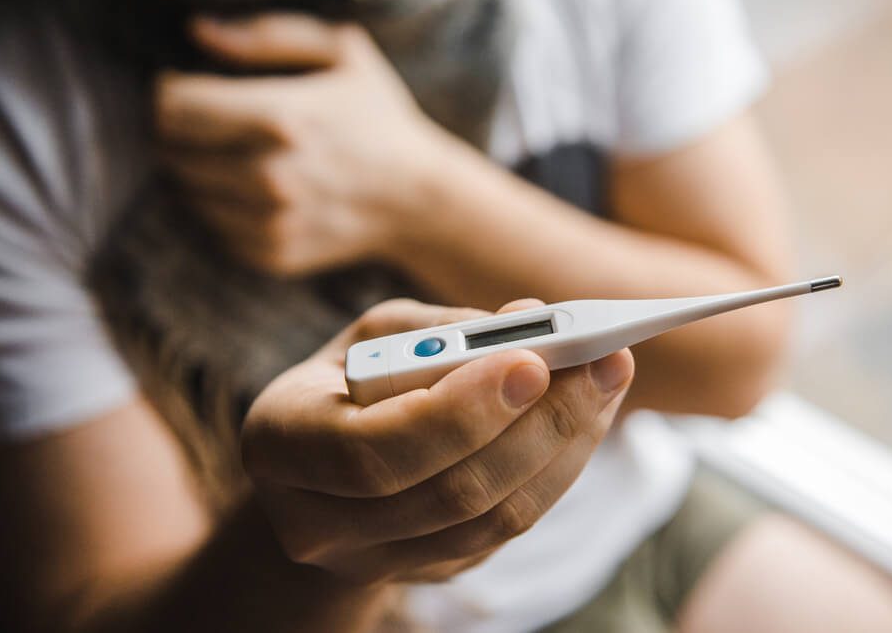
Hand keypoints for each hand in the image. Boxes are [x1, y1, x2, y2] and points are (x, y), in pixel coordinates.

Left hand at [155, 14, 446, 274]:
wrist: (420, 201)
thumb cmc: (379, 119)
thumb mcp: (343, 54)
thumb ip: (269, 35)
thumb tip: (198, 32)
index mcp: (280, 117)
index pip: (175, 106)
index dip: (169, 92)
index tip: (186, 87)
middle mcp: (269, 175)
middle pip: (172, 150)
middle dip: (178, 133)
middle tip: (209, 124)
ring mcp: (269, 221)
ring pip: (186, 192)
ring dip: (196, 172)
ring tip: (233, 156)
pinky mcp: (271, 254)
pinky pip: (213, 228)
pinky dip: (222, 209)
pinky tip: (253, 192)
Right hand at [241, 298, 633, 583]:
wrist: (319, 471)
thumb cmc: (347, 381)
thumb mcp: (375, 335)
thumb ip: (444, 327)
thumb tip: (531, 320)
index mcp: (282, 444)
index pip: (372, 450)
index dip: (458, 413)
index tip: (534, 361)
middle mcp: (318, 521)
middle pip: (449, 494)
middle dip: (540, 423)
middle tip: (604, 361)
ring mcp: (374, 559)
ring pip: (492, 520)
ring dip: (565, 446)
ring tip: (609, 380)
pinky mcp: (428, 570)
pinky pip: (507, 530)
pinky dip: (558, 470)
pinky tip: (586, 418)